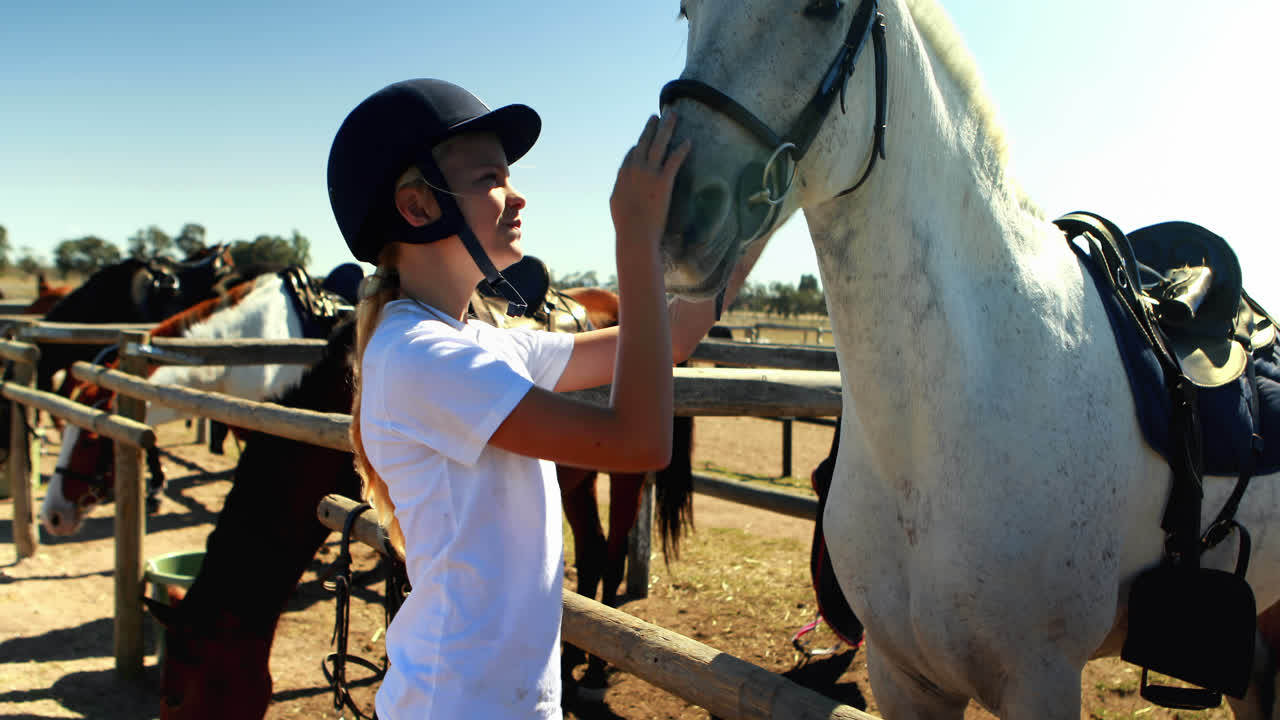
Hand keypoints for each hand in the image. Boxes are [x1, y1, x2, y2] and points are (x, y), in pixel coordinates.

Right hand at [610, 112, 691, 257]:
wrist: (635, 234)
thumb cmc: (626, 225)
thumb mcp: (616, 204)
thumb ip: (620, 191)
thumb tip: (621, 189)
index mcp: (623, 174)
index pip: (632, 153)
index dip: (640, 144)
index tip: (645, 138)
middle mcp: (635, 169)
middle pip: (644, 142)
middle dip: (651, 127)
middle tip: (657, 115)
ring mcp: (649, 174)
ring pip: (659, 144)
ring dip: (666, 127)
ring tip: (672, 115)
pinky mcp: (663, 181)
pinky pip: (674, 160)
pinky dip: (682, 149)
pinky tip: (689, 141)